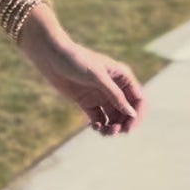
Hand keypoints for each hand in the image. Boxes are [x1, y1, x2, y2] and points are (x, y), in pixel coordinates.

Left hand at [20, 28, 145, 135]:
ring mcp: (100, 95)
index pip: (138, 100)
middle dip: (124, 124)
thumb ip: (115, 95)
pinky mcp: (87, 102)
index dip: (137, 115)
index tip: (129, 129)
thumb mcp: (98, 77)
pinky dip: (100, 126)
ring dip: (112, 127)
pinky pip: (99, 119)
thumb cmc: (77, 60)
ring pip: (113, 117)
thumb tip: (131, 113)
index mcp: (122, 77)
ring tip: (105, 132)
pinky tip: (95, 127)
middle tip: (115, 132)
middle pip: (127, 111)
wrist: (51, 57)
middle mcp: (114, 87)